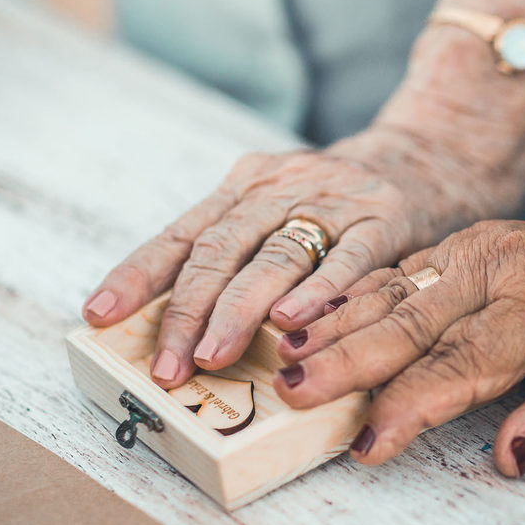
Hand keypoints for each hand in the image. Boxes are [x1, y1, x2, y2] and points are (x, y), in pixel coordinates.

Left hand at [81, 126, 494, 388]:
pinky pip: (349, 258)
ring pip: (277, 256)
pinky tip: (293, 321)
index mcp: (245, 187)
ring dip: (240, 310)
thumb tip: (174, 327)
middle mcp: (281, 188)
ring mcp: (334, 202)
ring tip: (215, 355)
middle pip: (222, 249)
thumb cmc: (337, 205)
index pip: (181, 234)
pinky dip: (319, 291)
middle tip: (169, 365)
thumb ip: (236, 252)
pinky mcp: (385, 220)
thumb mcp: (278, 209)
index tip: (99, 316)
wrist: (425, 159)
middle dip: (187, 311)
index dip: (137, 275)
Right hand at [272, 203, 524, 474]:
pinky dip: (350, 298)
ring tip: (282, 356)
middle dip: (348, 360)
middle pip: (412, 320)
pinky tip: (310, 317)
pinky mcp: (462, 246)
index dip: (413, 407)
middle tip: (291, 394)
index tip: (367, 446)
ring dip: (335, 325)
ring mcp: (476, 249)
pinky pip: (398, 273)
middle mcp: (501, 266)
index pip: (467, 362)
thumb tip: (508, 458)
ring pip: (394, 291)